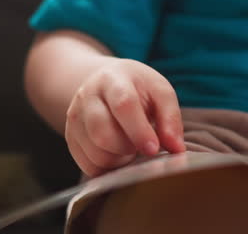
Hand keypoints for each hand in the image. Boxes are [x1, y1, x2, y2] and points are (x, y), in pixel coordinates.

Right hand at [65, 58, 185, 176]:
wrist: (103, 81)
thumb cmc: (137, 88)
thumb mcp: (159, 91)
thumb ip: (171, 118)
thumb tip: (177, 149)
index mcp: (113, 78)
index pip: (123, 105)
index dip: (139, 131)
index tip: (153, 149)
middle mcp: (87, 96)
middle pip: (102, 133)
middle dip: (127, 148)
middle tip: (141, 145)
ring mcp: (74, 117)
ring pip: (94, 153)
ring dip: (118, 159)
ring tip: (129, 146)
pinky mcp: (70, 138)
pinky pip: (88, 165)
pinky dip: (107, 168)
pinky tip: (117, 154)